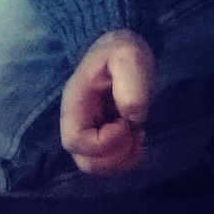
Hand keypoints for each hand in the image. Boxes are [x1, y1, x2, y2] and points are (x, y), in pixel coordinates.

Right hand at [58, 29, 153, 175]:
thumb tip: (133, 116)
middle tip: (133, 133)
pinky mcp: (103, 136)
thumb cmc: (121, 51)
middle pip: (84, 162)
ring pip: (96, 166)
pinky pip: (109, 162)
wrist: (120, 46)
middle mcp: (78, 122)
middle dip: (115, 156)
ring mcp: (89, 131)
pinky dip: (127, 158)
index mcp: (76, 103)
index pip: (75, 141)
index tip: (125, 123)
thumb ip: (130, 83)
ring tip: (137, 135)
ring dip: (122, 160)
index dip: (104, 142)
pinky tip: (137, 136)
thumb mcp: (128, 58)